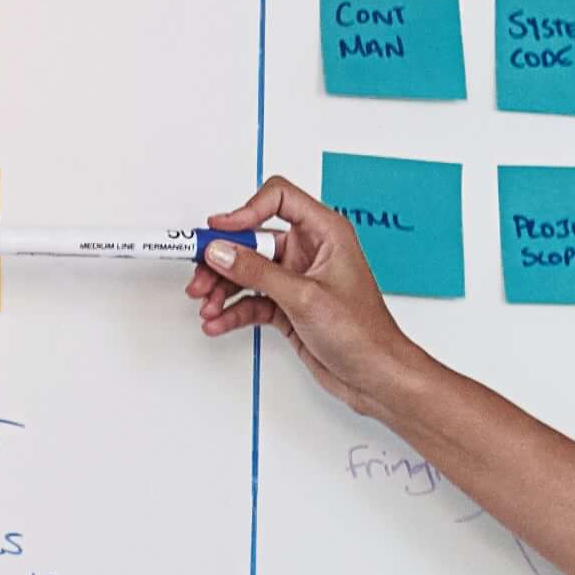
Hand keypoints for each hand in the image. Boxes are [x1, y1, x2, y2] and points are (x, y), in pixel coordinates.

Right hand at [193, 172, 422, 412]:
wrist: (375, 376)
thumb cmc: (364, 334)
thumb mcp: (304, 298)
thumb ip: (258, 272)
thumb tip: (222, 251)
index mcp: (326, 232)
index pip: (278, 199)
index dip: (245, 210)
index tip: (218, 232)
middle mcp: (311, 250)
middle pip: (253, 239)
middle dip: (223, 258)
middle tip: (199, 277)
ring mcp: (297, 278)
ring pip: (247, 271)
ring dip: (222, 288)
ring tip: (207, 305)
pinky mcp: (288, 305)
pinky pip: (252, 299)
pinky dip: (233, 310)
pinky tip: (218, 321)